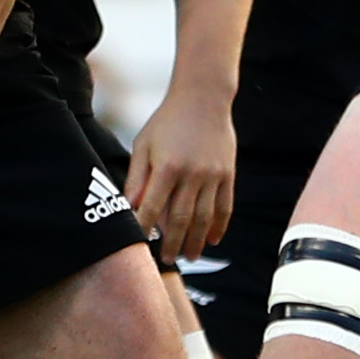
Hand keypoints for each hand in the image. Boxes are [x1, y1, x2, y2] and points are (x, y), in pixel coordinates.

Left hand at [127, 86, 237, 255]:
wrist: (203, 98)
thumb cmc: (167, 121)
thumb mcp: (144, 144)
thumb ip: (137, 177)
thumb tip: (131, 207)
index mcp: (167, 167)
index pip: (153, 207)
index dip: (146, 228)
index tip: (140, 245)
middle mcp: (191, 174)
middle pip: (181, 219)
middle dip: (173, 243)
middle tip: (167, 259)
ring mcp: (213, 175)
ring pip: (205, 218)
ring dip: (197, 241)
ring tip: (190, 256)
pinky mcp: (228, 174)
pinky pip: (225, 207)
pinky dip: (220, 226)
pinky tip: (214, 240)